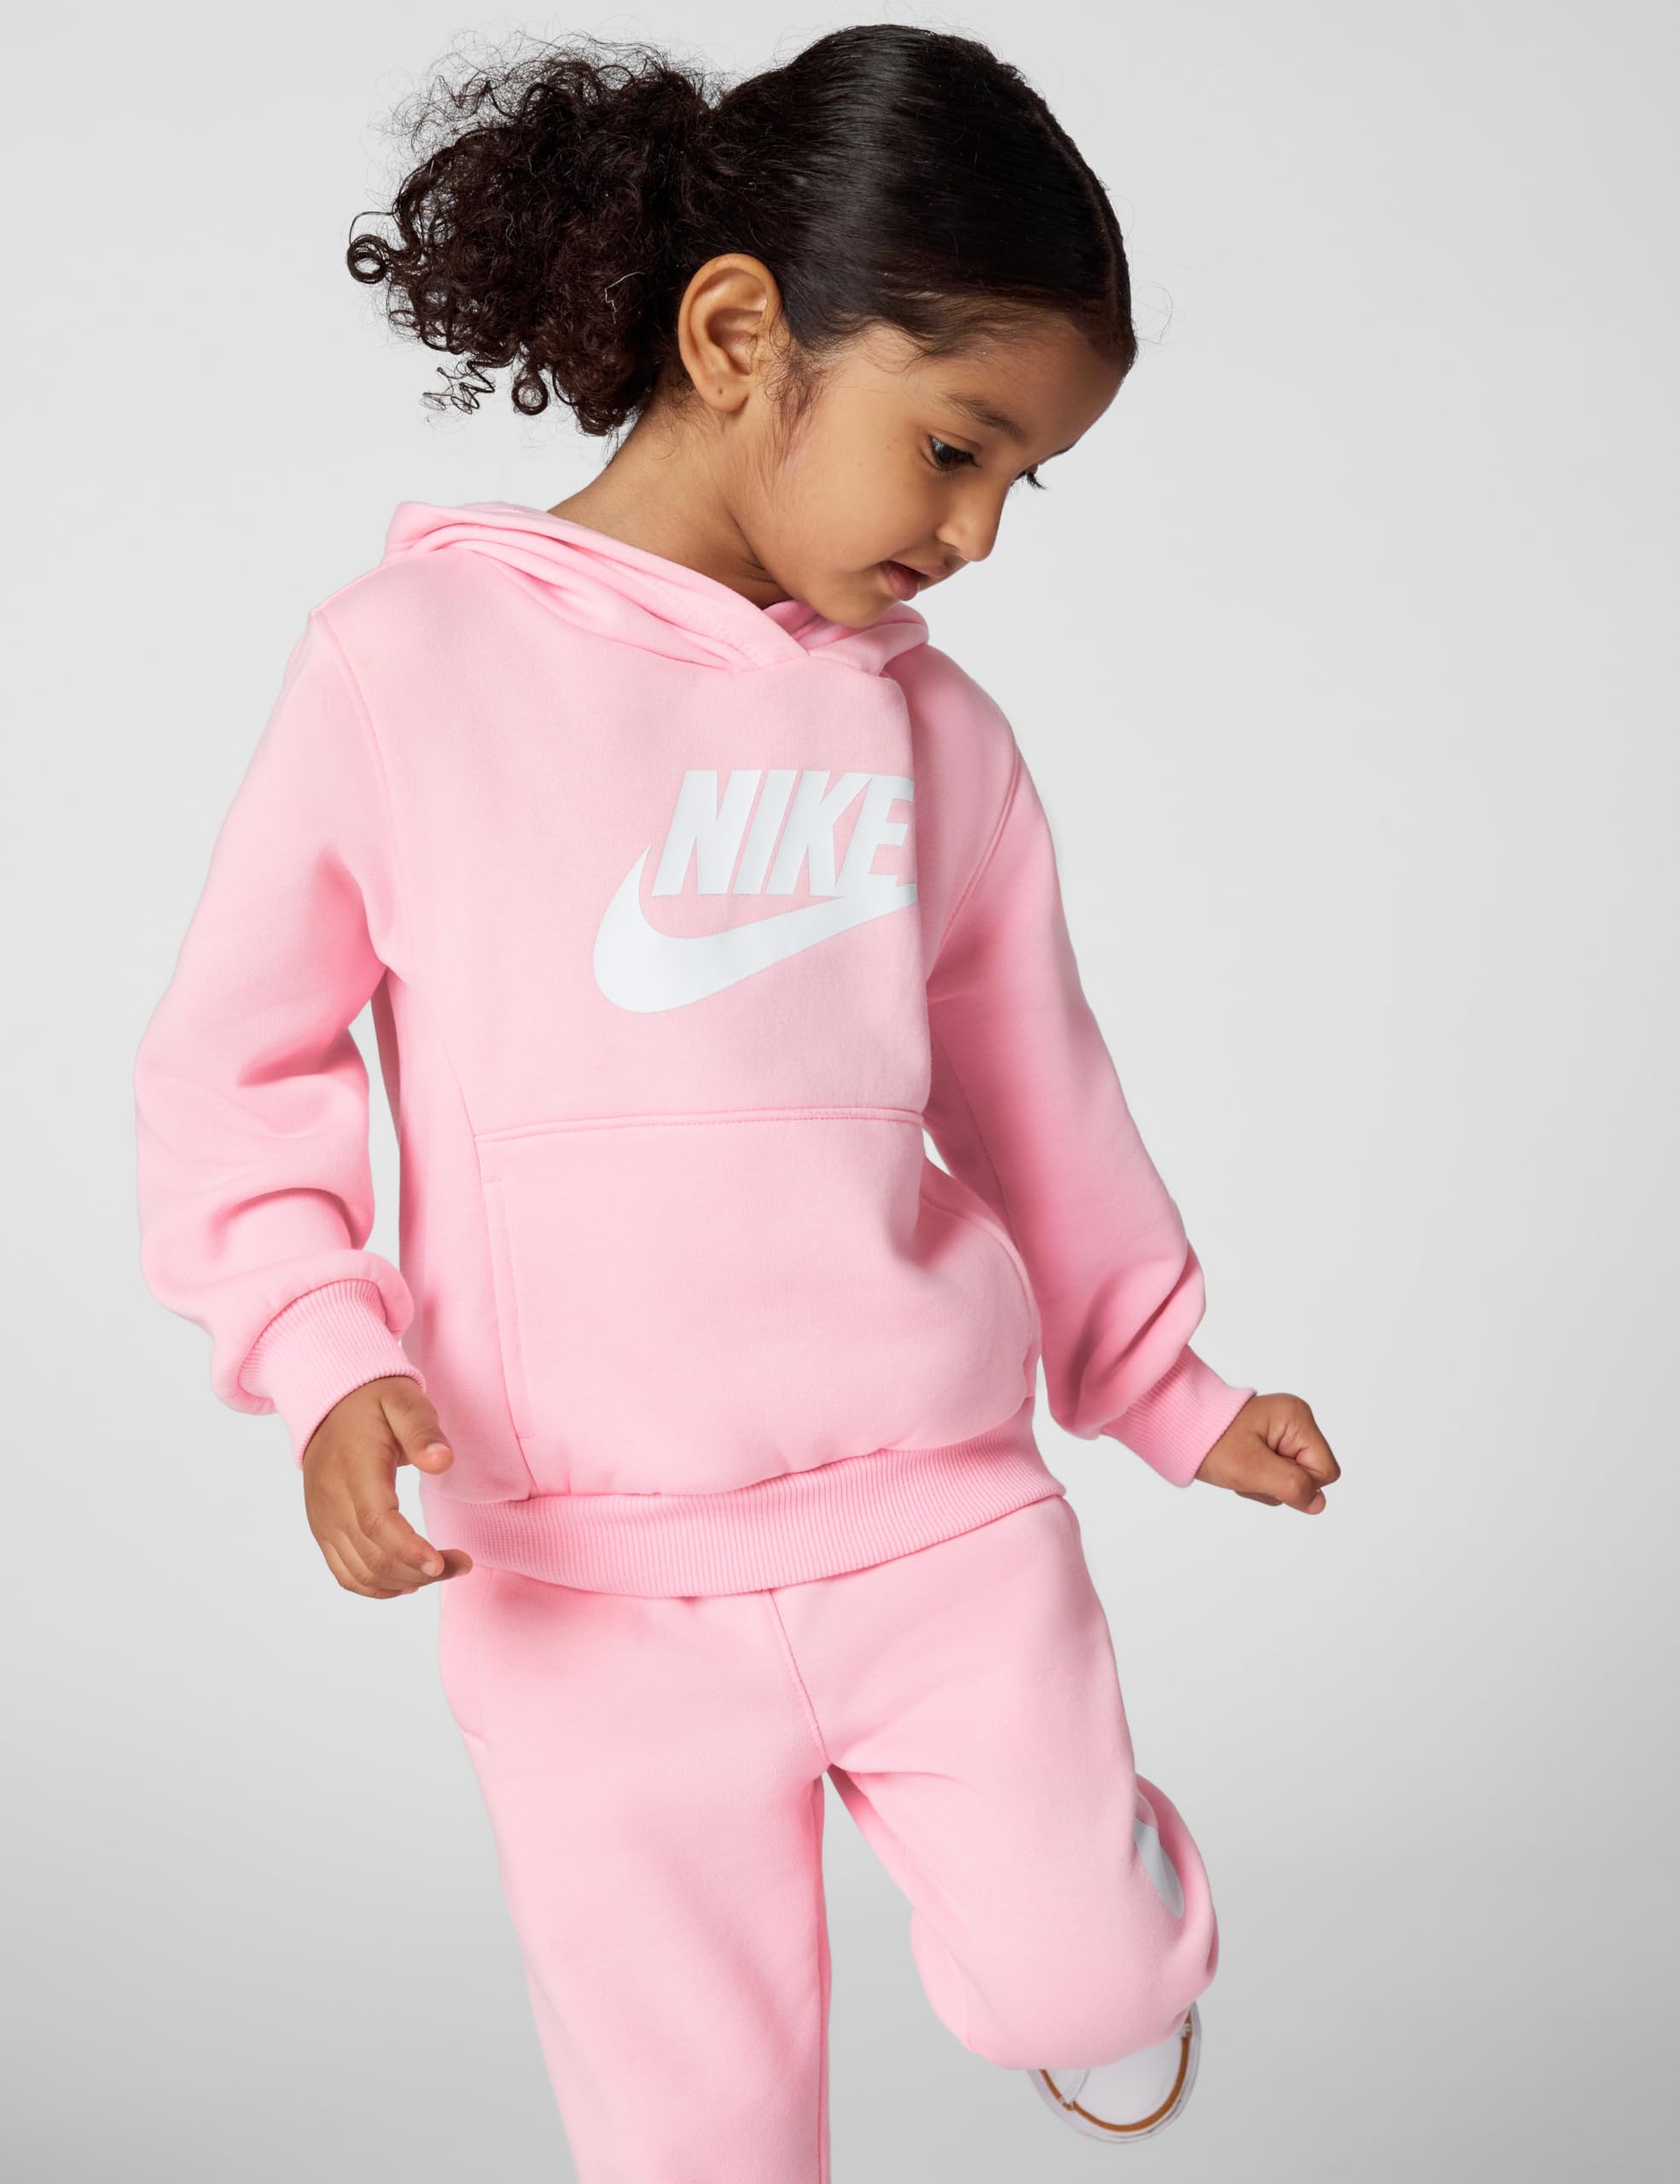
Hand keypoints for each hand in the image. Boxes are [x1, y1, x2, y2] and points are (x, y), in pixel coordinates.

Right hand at [300, 1376, 474, 1596]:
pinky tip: (407, 1581)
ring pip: (360, 1572)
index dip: (408, 1550)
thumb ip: (423, 1431)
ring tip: (442, 1570)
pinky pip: (344, 1573)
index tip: (442, 1564)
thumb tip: (443, 1462)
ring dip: (404, 1582)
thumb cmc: (375, 1402)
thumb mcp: (405, 1401)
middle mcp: (331, 1501)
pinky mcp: (323, 1530)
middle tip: (461, 1564)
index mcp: (354, 1469)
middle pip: (372, 1556)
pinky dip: (376, 1586)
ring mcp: (323, 1520)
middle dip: (420, 1571)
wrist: (331, 1403)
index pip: (376, 1522)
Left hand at [1193, 1392, 1339, 1513]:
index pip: (1326, 1471)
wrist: (1182, 1429)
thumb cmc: (1212, 1442)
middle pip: (1311, 1477)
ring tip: (1242, 1467)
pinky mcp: (1273, 1444)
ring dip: (1267, 1484)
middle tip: (1250, 1470)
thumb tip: (1318, 1503)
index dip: (1299, 1484)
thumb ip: (1290, 1485)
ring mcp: (1285, 1433)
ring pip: (1295, 1480)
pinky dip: (1260, 1480)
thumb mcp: (1251, 1468)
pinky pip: (1280, 1476)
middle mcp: (1297, 1422)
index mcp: (1298, 1418)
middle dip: (1280, 1484)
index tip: (1266, 1473)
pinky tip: (1243, 1467)